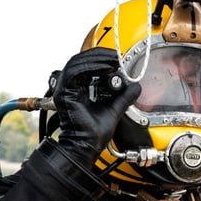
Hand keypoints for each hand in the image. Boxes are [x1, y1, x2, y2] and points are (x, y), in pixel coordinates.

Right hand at [53, 47, 140, 166]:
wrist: (87, 146)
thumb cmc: (94, 133)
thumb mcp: (114, 109)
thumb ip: (124, 97)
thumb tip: (136, 86)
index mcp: (79, 88)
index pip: (86, 64)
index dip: (101, 57)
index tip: (118, 58)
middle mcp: (70, 87)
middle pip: (80, 60)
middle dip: (100, 55)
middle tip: (117, 56)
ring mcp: (65, 89)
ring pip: (76, 63)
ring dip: (97, 59)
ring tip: (114, 61)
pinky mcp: (64, 93)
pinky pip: (74, 73)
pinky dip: (91, 67)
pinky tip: (106, 68)